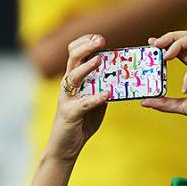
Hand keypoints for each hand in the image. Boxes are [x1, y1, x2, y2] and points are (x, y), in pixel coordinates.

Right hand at [44, 35, 110, 160]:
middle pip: (72, 58)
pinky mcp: (69, 113)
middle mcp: (67, 85)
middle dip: (86, 47)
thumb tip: (121, 76)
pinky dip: (95, 97)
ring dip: (87, 67)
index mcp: (73, 79)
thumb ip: (103, 87)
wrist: (65, 147)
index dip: (85, 42)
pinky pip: (83, 103)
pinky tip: (107, 94)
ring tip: (100, 60)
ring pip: (73, 77)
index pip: (74, 53)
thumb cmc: (81, 122)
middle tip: (101, 41)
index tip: (99, 38)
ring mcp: (67, 98)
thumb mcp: (95, 100)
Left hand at [141, 30, 186, 138]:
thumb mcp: (183, 106)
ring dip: (177, 43)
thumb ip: (165, 103)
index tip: (151, 44)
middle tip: (154, 44)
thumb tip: (144, 102)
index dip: (167, 43)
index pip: (184, 48)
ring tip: (164, 56)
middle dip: (170, 36)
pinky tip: (185, 89)